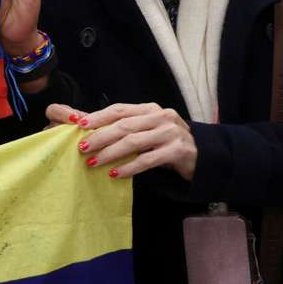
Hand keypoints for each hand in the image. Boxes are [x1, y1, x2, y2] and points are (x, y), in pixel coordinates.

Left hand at [46, 102, 198, 180]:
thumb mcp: (148, 130)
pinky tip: (115, 174)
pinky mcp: (178, 151)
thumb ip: (126, 128)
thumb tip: (90, 130)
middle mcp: (162, 117)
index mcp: (151, 109)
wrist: (202, 157)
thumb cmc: (166, 144)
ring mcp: (171, 133)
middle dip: (100, 137)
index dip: (99, 117)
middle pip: (124, 126)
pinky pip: (147, 160)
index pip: (120, 110)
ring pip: (133, 142)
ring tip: (93, 162)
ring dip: (110, 153)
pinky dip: (129, 167)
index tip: (80, 125)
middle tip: (82, 147)